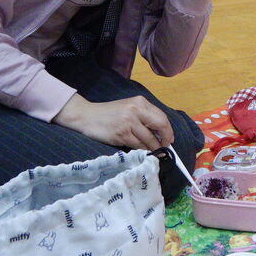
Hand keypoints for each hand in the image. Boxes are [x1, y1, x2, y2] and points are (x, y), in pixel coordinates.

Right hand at [53, 93, 173, 149]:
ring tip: (154, 152)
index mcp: (140, 102)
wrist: (87, 116)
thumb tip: (161, 132)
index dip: (168, 130)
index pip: (162, 117)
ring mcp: (128, 122)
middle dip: (164, 139)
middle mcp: (136, 110)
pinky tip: (142, 152)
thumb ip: (144, 116)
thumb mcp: (128, 108)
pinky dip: (142, 150)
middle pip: (160, 126)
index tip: (169, 139)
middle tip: (164, 148)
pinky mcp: (121, 134)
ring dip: (153, 148)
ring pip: (149, 139)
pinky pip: (138, 146)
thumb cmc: (109, 113)